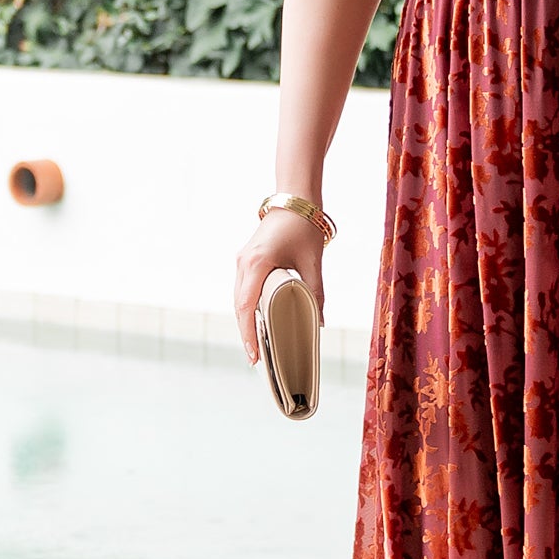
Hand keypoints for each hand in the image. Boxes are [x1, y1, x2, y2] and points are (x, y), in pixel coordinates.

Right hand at [234, 207, 325, 363]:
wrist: (294, 199)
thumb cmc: (304, 226)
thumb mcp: (312, 262)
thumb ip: (315, 292)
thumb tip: (319, 322)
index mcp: (257, 263)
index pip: (246, 306)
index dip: (248, 333)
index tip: (254, 355)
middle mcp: (244, 262)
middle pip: (239, 306)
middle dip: (246, 333)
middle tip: (256, 359)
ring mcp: (242, 260)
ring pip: (239, 298)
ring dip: (246, 321)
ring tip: (257, 346)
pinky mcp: (246, 259)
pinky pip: (243, 289)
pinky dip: (248, 307)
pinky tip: (257, 322)